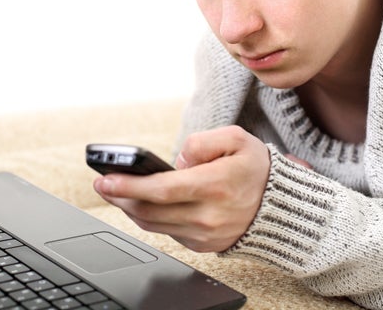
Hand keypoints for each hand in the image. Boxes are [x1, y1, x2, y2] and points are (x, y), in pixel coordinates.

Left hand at [92, 125, 270, 251]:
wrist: (280, 207)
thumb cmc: (256, 169)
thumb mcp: (236, 139)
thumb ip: (202, 142)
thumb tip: (177, 159)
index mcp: (215, 186)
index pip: (162, 189)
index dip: (129, 185)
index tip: (105, 178)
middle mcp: (207, 215)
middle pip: (150, 210)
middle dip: (119, 196)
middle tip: (101, 183)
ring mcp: (204, 234)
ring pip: (153, 224)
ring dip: (129, 208)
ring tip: (115, 191)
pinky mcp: (202, 244)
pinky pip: (166, 232)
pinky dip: (148, 218)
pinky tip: (140, 203)